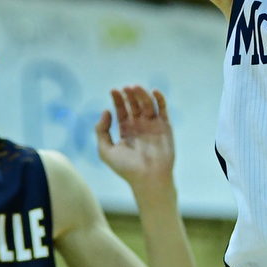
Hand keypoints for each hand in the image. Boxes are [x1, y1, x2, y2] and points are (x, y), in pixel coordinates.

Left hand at [96, 86, 173, 200]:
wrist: (149, 179)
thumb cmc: (126, 168)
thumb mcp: (106, 151)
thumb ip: (101, 131)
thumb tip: (106, 111)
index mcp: (126, 129)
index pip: (121, 109)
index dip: (118, 99)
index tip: (113, 90)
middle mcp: (139, 125)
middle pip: (134, 104)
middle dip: (129, 95)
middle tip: (125, 88)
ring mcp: (152, 125)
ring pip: (147, 104)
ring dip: (142, 94)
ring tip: (135, 87)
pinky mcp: (165, 127)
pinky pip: (163, 109)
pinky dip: (160, 99)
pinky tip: (153, 91)